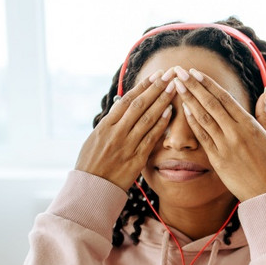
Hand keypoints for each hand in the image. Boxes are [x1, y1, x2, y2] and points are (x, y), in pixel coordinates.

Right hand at [75, 70, 176, 189]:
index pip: (126, 101)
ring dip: (162, 102)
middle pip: (139, 105)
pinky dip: (161, 124)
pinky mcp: (136, 158)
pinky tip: (170, 112)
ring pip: (147, 119)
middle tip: (170, 75)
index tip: (155, 76)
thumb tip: (122, 106)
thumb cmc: (92, 163)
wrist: (91, 188)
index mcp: (105, 126)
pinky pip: (151, 138)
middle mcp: (116, 132)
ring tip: (174, 89)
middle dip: (156, 89)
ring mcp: (127, 145)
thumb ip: (110, 123)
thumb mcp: (95, 139)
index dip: (143, 87)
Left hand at [172, 66, 265, 201]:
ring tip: (177, 86)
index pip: (225, 99)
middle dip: (194, 86)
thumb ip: (264, 113)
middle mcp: (235, 133)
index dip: (208, 84)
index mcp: (249, 125)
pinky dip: (193, 122)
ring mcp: (225, 146)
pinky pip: (203, 137)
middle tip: (179, 71)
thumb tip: (264, 92)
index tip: (195, 72)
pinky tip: (184, 110)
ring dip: (189, 100)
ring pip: (204, 118)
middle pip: (211, 104)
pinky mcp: (217, 160)